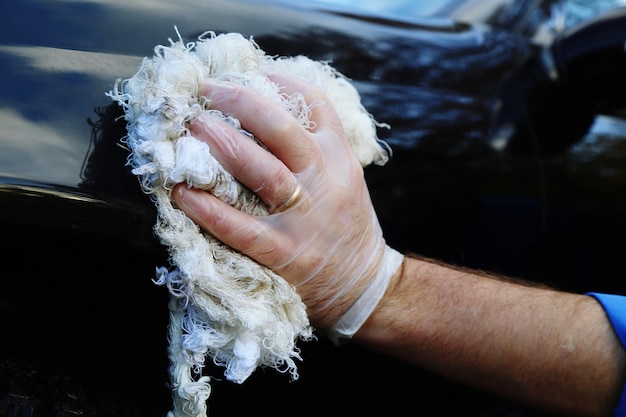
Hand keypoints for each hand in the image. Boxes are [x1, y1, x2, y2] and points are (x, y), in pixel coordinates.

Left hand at [172, 74, 401, 330]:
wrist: (363, 284)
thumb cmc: (344, 224)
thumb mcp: (344, 176)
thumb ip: (315, 147)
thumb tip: (264, 112)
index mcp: (340, 158)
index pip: (316, 104)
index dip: (280, 82)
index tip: (248, 72)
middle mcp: (325, 182)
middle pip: (284, 130)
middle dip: (242, 103)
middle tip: (207, 91)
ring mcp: (304, 219)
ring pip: (264, 172)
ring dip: (224, 146)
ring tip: (193, 128)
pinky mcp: (285, 254)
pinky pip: (241, 228)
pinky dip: (209, 210)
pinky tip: (183, 193)